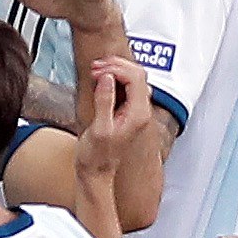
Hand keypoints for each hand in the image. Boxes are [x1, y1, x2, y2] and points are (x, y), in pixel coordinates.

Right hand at [73, 56, 148, 183]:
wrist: (97, 172)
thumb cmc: (96, 156)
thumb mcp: (99, 128)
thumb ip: (105, 101)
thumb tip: (107, 78)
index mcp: (138, 114)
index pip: (135, 78)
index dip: (116, 68)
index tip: (97, 71)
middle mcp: (141, 111)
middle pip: (138, 74)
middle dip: (117, 66)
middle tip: (95, 68)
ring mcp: (136, 111)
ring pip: (134, 78)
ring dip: (116, 70)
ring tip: (96, 71)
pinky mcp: (128, 111)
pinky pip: (127, 87)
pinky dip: (115, 78)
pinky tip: (101, 79)